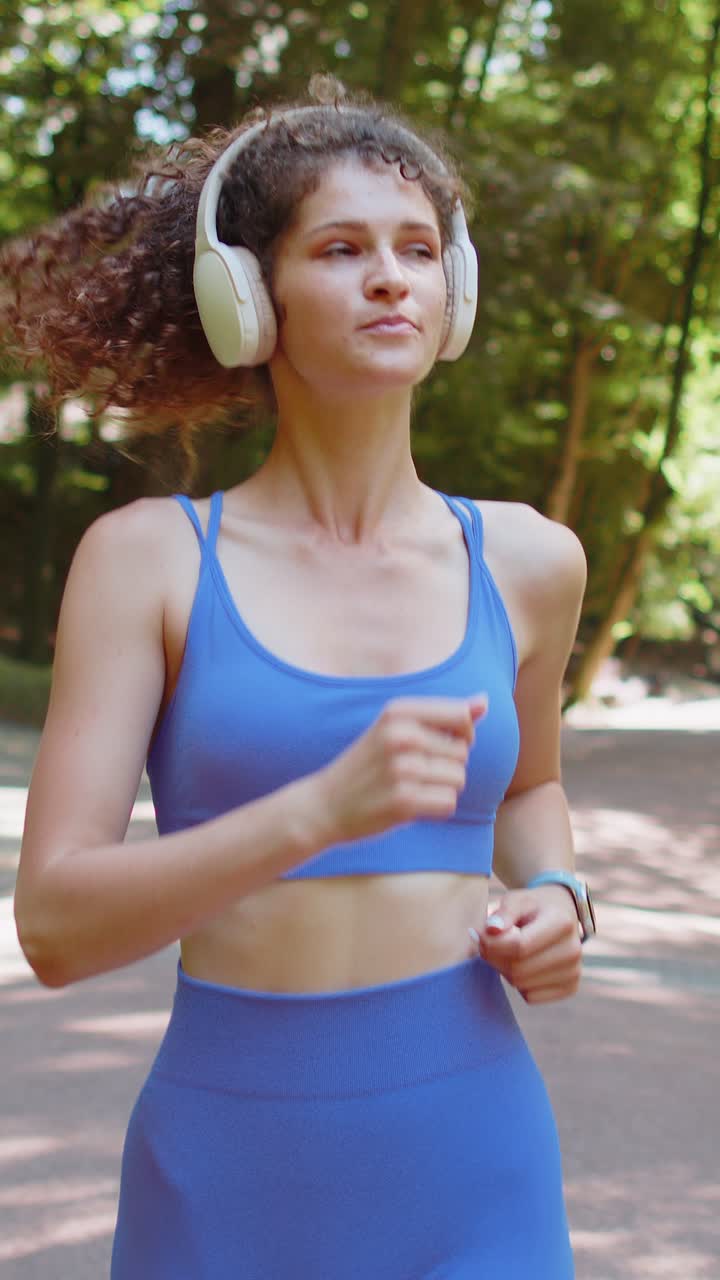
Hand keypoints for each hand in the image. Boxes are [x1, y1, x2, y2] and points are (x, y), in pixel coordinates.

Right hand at [315, 694, 487, 844]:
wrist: (323, 805)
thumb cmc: (368, 764)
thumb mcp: (397, 728)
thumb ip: (444, 715)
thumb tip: (485, 701)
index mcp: (398, 712)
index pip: (462, 717)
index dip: (463, 734)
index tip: (442, 744)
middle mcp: (400, 736)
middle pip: (462, 752)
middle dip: (447, 765)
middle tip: (414, 772)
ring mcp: (402, 769)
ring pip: (459, 778)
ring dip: (443, 788)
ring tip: (413, 787)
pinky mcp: (404, 801)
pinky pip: (448, 802)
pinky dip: (436, 807)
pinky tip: (412, 805)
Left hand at [469, 885, 581, 1003]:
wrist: (560, 916)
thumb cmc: (533, 907)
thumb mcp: (517, 899)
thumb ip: (504, 912)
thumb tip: (491, 929)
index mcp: (561, 923)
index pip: (519, 946)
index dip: (491, 944)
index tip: (479, 934)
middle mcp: (573, 950)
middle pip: (518, 969)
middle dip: (494, 958)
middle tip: (488, 944)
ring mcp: (574, 971)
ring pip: (521, 985)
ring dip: (504, 970)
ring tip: (507, 952)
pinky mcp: (570, 988)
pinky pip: (530, 997)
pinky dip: (519, 985)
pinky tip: (523, 965)